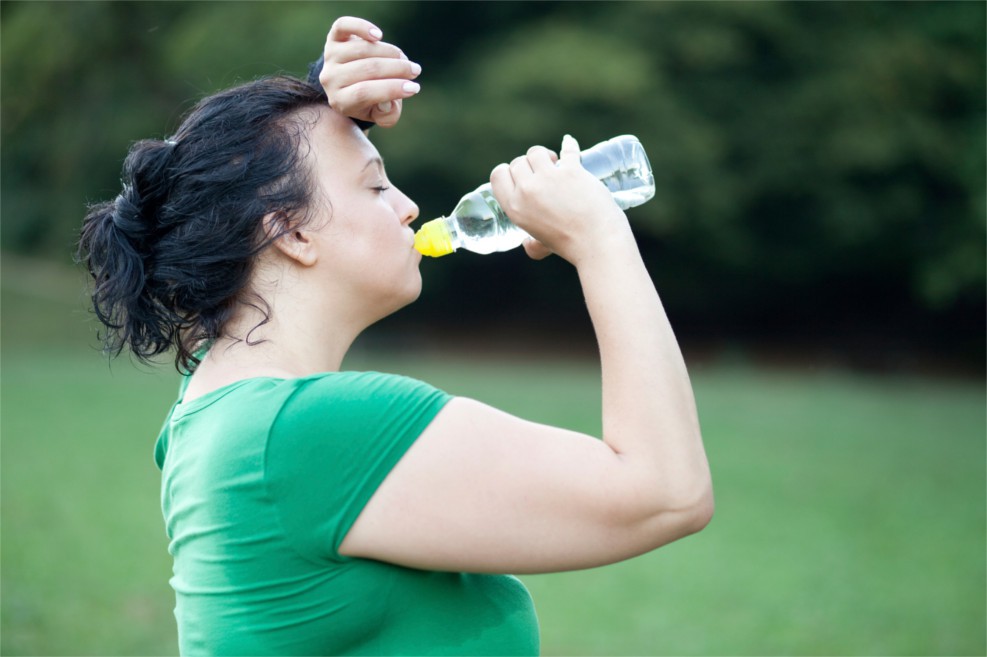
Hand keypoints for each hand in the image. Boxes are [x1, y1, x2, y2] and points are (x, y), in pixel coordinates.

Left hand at [319, 17, 421, 127]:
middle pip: (367, 69)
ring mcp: (330, 57)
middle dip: (397, 69)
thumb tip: (389, 102)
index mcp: (340, 101)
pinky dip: (362, 28)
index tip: (414, 88)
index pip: (365, 93)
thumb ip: (387, 116)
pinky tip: (378, 35)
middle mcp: (331, 79)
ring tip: (403, 59)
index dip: (391, 89)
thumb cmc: (369, 99)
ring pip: (363, 49)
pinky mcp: (333, 37)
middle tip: (415, 71)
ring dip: (389, 52)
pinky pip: (344, 26)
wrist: (347, 81)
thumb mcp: (379, 114)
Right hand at [490, 136, 628, 265]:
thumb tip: (528, 245)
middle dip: (529, 164)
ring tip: (555, 163)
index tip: (520, 175)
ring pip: (537, 152)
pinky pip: (568, 150)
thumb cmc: (571, 246)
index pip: (498, 175)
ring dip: (545, 155)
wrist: (597, 242)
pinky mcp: (572, 171)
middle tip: (542, 172)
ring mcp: (549, 178)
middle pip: (518, 162)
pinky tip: (569, 143)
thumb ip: (532, 245)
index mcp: (514, 208)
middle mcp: (527, 190)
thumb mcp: (541, 247)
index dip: (507, 171)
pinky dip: (569, 145)